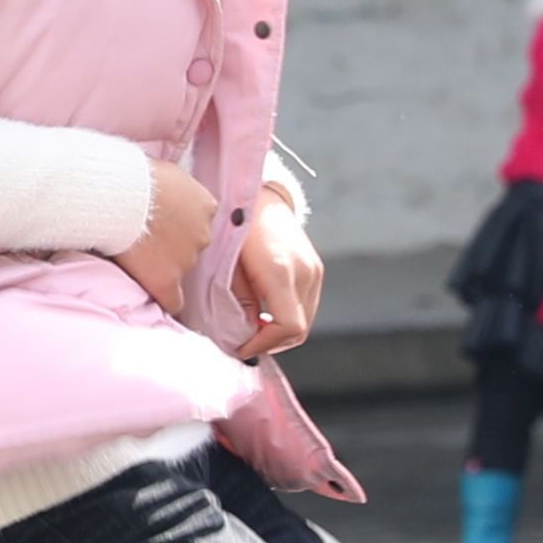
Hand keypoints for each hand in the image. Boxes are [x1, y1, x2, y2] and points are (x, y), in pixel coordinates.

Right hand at [114, 157, 222, 322]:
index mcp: (205, 205)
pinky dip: (165, 299)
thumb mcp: (166, 172)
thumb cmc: (134, 176)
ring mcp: (187, 259)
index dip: (179, 224)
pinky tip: (154, 295)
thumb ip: (174, 189)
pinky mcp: (166, 280)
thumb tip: (164, 192)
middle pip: (192, 246)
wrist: (117, 195)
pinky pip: (173, 301)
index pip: (199, 222)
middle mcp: (203, 234)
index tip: (162, 223)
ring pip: (180, 269)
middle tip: (146, 237)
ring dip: (163, 265)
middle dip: (173, 244)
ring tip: (136, 255)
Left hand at [232, 190, 324, 355]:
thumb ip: (237, 301)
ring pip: (305, 321)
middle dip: (271, 343)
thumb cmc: (234, 227)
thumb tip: (242, 334)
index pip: (287, 326)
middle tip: (243, 343)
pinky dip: (287, 318)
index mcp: (280, 270)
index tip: (240, 348)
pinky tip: (264, 314)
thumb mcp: (226, 265)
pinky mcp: (316, 269)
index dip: (264, 344)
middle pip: (299, 330)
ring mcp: (314, 271)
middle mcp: (304, 272)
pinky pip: (306, 307)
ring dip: (280, 333)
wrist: (260, 195)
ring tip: (252, 330)